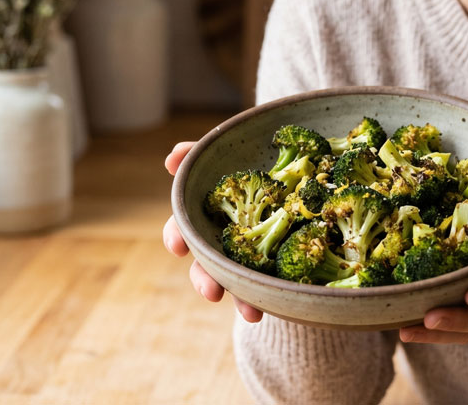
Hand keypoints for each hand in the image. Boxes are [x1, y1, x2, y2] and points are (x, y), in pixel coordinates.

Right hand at [162, 141, 263, 322]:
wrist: (295, 183)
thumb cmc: (250, 169)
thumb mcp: (226, 156)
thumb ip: (200, 154)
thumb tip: (172, 158)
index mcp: (205, 214)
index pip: (181, 227)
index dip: (175, 237)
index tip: (176, 248)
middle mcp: (218, 239)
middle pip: (204, 264)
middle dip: (204, 279)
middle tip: (211, 292)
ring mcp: (241, 257)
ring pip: (233, 281)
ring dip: (238, 298)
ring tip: (249, 313)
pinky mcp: (268, 267)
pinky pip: (263, 286)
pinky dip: (264, 299)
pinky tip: (270, 308)